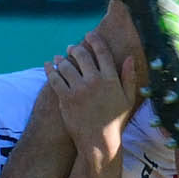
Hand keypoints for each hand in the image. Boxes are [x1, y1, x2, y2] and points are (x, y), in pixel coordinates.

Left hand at [44, 32, 136, 166]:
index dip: (94, 40)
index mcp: (110, 79)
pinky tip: (48, 66)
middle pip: (82, 55)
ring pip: (66, 65)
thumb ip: (129, 77)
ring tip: (58, 58)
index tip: (89, 35)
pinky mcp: (66, 99)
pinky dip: (50, 70)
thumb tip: (130, 57)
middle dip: (75, 49)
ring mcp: (79, 90)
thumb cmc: (115, 122)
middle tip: (71, 48)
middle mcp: (94, 81)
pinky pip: (55, 79)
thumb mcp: (128, 99)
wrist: (99, 143)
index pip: (102, 52)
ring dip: (61, 59)